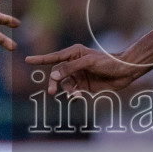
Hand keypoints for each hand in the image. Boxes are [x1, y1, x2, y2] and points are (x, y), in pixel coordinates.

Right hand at [25, 44, 146, 96]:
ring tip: (76, 96)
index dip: (40, 59)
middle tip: (52, 92)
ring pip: (64, 85)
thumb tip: (54, 74)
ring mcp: (79, 75)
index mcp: (74, 53)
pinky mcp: (85, 86)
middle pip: (57, 74)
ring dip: (67, 91)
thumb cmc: (109, 62)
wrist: (125, 72)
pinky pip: (73, 92)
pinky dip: (73, 96)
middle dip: (54, 82)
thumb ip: (71, 68)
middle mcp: (74, 64)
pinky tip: (79, 98)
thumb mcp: (89, 62)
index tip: (27, 60)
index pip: (54, 57)